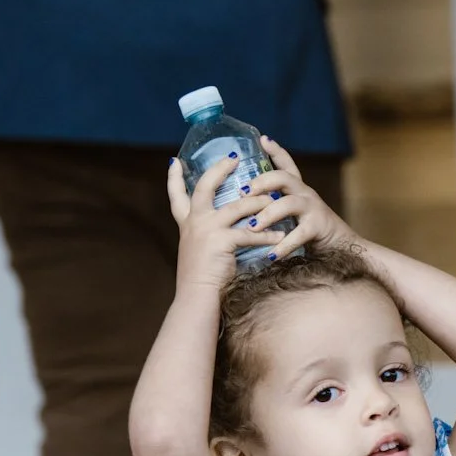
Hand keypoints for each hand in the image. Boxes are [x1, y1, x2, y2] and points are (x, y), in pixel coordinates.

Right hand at [169, 154, 282, 295]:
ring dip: (259, 203)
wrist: (197, 297)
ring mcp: (207, 229)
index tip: (175, 161)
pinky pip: (250, 233)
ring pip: (237, 206)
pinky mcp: (221, 241)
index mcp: (186, 223)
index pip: (176, 195)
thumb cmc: (202, 279)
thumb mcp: (197, 250)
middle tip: (234, 158)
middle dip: (220, 169)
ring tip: (274, 201)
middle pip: (206, 185)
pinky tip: (280, 237)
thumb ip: (205, 236)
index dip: (175, 178)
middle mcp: (194, 221)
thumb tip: (223, 229)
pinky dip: (267, 235)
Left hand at [247, 137, 357, 260]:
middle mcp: (305, 193)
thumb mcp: (293, 214)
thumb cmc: (312, 232)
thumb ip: (275, 206)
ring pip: (287, 204)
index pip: (287, 164)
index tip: (263, 138)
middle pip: (283, 177)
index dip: (276, 150)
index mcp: (298, 188)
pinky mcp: (318, 226)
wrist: (342, 248)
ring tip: (252, 227)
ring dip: (267, 215)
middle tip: (243, 192)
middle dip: (261, 182)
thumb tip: (247, 205)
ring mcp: (313, 208)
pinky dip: (283, 245)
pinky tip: (270, 255)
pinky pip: (298, 234)